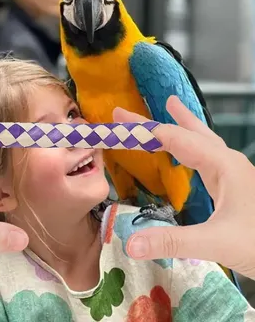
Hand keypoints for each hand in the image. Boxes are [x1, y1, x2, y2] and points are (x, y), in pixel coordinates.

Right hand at [113, 95, 254, 278]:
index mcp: (222, 164)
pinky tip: (188, 153)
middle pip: (187, 132)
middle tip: (129, 111)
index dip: (144, 129)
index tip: (119, 119)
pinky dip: (190, 146)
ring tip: (170, 107)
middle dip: (157, 120)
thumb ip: (172, 241)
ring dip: (182, 125)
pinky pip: (206, 156)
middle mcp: (227, 161)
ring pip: (202, 140)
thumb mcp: (216, 242)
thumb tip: (129, 244)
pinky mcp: (233, 185)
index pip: (174, 138)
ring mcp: (232, 172)